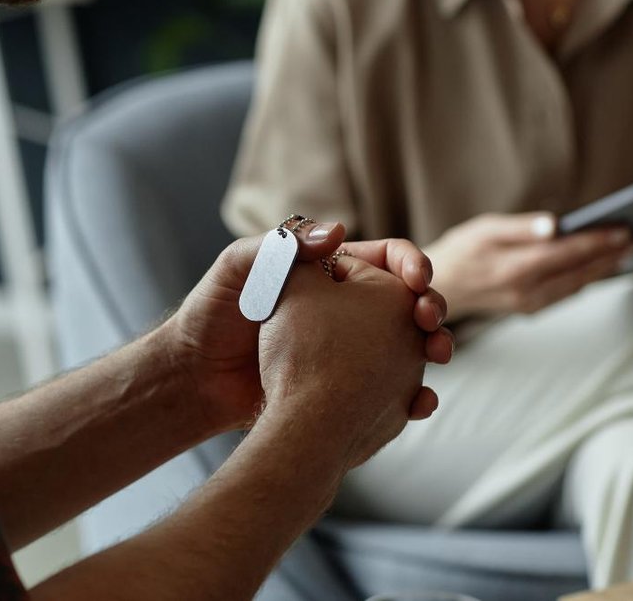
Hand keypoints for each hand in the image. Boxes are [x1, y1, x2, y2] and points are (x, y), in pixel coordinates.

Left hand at [163, 222, 450, 431]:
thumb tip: (338, 232)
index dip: (410, 262)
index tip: (418, 279)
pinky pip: (390, 388)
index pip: (384, 258)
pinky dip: (413, 393)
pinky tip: (421, 402)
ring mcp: (350, 350)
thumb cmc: (210, 314)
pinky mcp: (345, 387)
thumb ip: (281, 246)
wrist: (194, 378)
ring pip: (407, 345)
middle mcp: (345, 308)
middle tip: (430, 321)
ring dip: (432, 347)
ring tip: (438, 356)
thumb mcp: (238, 268)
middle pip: (406, 301)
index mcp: (327, 272)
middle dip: (430, 305)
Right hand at [425, 212, 632, 320]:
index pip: (567, 252)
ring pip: (578, 285)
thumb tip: (555, 225)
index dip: (598, 240)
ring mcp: (529, 304)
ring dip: (604, 267)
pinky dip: (586, 277)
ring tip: (626, 248)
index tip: (624, 227)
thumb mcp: (483, 230)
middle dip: (611, 253)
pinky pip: (567, 292)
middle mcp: (525, 291)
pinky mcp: (530, 309)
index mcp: (514, 268)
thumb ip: (520, 228)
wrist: (438, 289)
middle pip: (580, 271)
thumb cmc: (459, 251)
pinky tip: (599, 264)